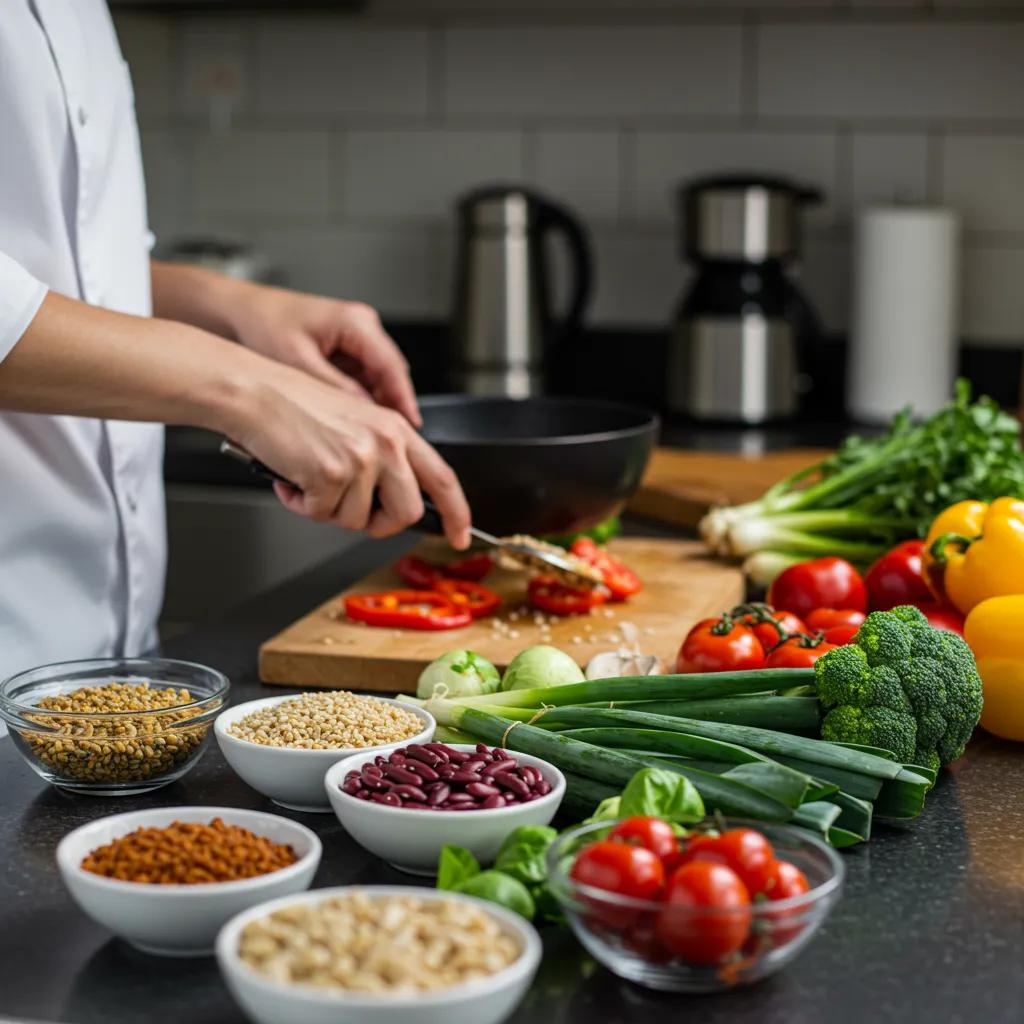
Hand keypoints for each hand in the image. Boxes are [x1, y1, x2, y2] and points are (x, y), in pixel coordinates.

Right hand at [227, 358, 469, 547]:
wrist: (255, 392)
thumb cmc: (295, 405)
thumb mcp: (356, 422)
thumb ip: (383, 458)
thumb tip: (390, 502)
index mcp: (396, 430)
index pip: (442, 478)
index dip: (456, 513)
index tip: (459, 536)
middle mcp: (386, 443)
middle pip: (406, 513)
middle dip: (378, 523)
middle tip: (349, 510)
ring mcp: (361, 459)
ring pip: (357, 520)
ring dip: (328, 509)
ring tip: (309, 477)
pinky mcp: (331, 474)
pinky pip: (321, 515)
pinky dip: (300, 504)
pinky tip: (291, 476)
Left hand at [228, 283, 420, 426]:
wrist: (239, 312)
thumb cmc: (262, 325)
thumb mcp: (299, 362)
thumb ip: (335, 388)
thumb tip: (365, 414)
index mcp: (356, 323)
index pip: (392, 367)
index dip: (403, 399)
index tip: (410, 426)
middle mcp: (362, 328)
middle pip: (390, 375)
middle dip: (390, 407)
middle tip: (389, 439)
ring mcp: (355, 339)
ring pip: (378, 380)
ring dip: (374, 405)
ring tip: (366, 434)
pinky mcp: (345, 350)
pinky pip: (362, 379)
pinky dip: (359, 400)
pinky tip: (350, 420)